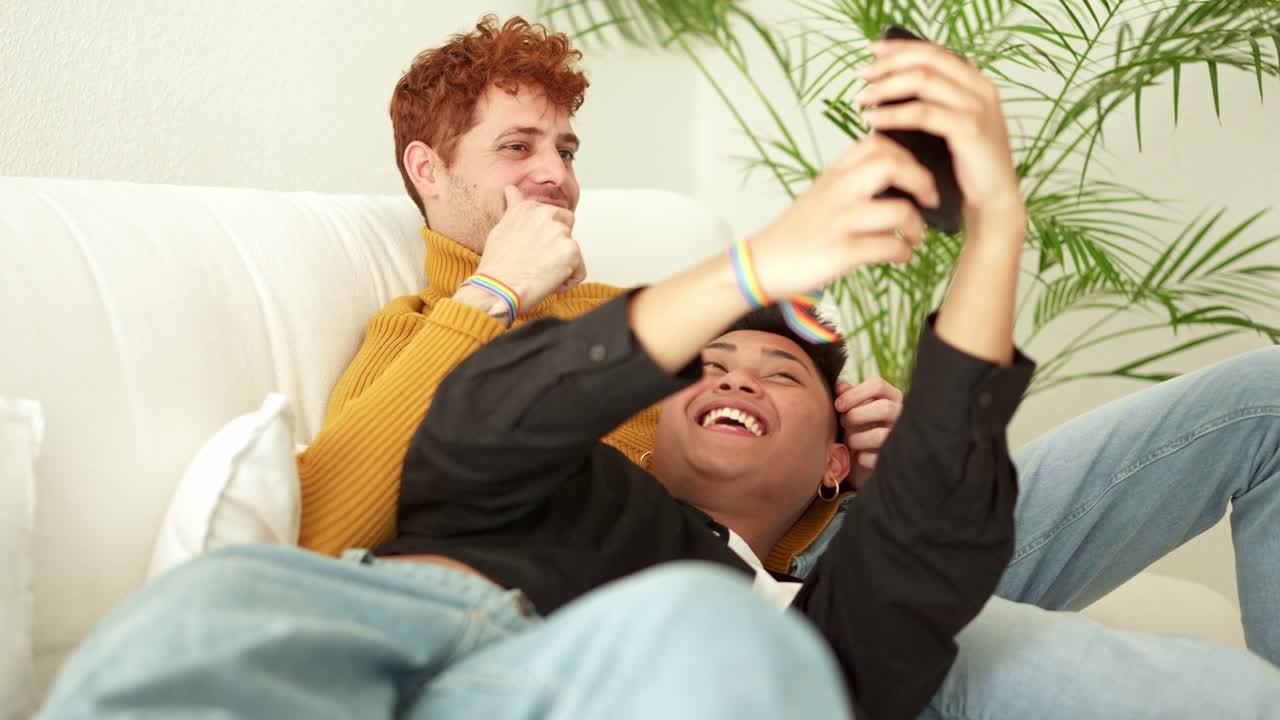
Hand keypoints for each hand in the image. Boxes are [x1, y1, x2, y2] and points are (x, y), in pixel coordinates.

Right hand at [474, 185, 585, 311]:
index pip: (552, 216)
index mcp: (529, 207)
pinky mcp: (571, 252)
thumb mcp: (501, 229)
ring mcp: (560, 232)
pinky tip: (549, 284)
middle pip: (568, 226)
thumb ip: (514, 208)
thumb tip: (511, 190)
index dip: (545, 236)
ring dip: (562, 265)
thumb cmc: (497, 267)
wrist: (497, 289)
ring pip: (573, 251)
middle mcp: (546, 214)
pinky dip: (568, 281)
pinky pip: (580, 271)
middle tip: (539, 262)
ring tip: (539, 274)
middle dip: (559, 245)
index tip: (533, 249)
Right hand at [746, 133, 939, 299]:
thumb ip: (851, 181)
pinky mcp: (843, 252)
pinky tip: (900, 256)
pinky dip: (904, 253)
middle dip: (922, 182)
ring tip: (914, 237)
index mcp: (834, 175)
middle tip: (929, 200)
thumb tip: (895, 178)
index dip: (906, 154)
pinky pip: (891, 247)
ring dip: (918, 227)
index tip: (915, 172)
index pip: (877, 143)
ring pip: (900, 211)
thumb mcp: (820, 195)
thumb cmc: (796, 233)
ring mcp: (841, 222)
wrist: (763, 264)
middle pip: (893, 166)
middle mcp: (838, 192)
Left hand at [834, 377, 902, 490]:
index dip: (854, 394)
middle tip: (844, 423)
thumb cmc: (858, 425)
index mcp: (891, 396)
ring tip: (850, 441)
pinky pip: (874, 458)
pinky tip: (858, 456)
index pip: (878, 385)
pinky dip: (860, 458)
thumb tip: (840, 387)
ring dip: (856, 439)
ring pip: (879, 436)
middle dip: (855, 416)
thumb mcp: (853, 406)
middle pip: (884, 408)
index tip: (838, 405)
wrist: (862, 456)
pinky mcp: (892, 458)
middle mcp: (901, 415)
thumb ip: (848, 394)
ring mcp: (900, 438)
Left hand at [855, 40, 1023, 224]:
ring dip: (886, 88)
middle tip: (861, 75)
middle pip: (927, 60)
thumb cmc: (966, 168)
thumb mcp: (949, 127)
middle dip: (889, 64)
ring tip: (861, 99)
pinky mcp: (969, 130)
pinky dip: (894, 114)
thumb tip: (895, 83)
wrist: (992, 203)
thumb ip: (934, 103)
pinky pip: (924, 113)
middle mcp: (980, 88)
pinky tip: (873, 120)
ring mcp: (977, 108)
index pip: (935, 51)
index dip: (901, 47)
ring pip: (923, 81)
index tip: (872, 50)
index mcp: (976, 82)